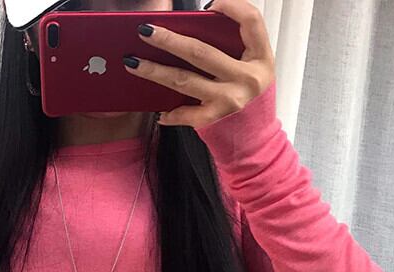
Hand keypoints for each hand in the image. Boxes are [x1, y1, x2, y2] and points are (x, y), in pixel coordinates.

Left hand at [123, 0, 274, 128]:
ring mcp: (231, 100)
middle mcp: (247, 78)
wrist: (255, 136)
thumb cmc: (248, 95)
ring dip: (155, 71)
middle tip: (145, 31)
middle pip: (201, 52)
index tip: (210, 4)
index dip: (232, 6)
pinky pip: (188, 114)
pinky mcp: (216, 119)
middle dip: (169, 40)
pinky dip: (171, 113)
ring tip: (133, 63)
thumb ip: (230, 47)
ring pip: (185, 80)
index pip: (251, 21)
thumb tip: (188, 31)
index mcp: (260, 57)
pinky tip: (158, 111)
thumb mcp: (250, 65)